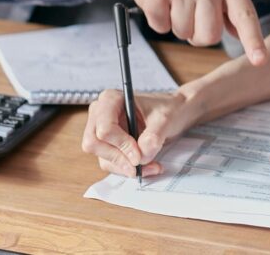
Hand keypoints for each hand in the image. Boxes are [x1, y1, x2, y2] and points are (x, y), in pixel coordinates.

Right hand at [81, 88, 203, 176]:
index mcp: (111, 99)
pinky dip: (128, 169)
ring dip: (126, 167)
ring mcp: (102, 130)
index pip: (104, 128)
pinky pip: (111, 163)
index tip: (139, 154)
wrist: (175, 113)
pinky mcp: (108, 145)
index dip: (121, 144)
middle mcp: (101, 114)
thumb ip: (153, 136)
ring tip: (152, 166)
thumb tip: (141, 156)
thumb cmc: (168, 108)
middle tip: (140, 164)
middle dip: (119, 158)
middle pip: (94, 144)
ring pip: (102, 157)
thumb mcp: (165, 119)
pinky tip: (147, 167)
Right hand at [112, 0, 266, 65]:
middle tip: (189, 13)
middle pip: (210, 36)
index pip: (245, 15)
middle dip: (197, 34)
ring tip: (172, 0)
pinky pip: (161, 28)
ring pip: (184, 34)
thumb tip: (240, 34)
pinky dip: (158, 20)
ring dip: (176, 24)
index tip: (260, 60)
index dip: (253, 40)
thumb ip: (228, 5)